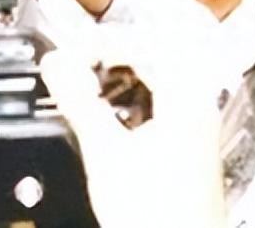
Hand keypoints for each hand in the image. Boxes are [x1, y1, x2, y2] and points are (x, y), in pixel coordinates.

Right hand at [41, 48, 223, 226]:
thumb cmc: (157, 216)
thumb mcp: (104, 150)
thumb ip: (77, 101)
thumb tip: (57, 65)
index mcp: (186, 96)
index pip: (141, 43)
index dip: (99, 43)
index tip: (68, 54)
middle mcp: (198, 104)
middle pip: (151, 54)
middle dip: (107, 55)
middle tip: (74, 63)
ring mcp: (195, 123)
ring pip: (155, 77)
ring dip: (118, 75)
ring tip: (86, 83)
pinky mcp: (186, 142)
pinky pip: (157, 100)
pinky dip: (129, 97)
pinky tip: (108, 111)